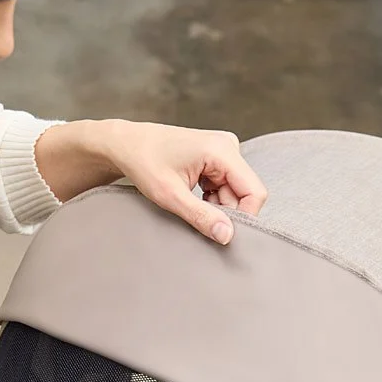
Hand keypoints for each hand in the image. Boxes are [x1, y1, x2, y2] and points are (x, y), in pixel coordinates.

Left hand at [35, 120, 267, 244]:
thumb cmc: (144, 163)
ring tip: (187, 205)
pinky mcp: (217, 158)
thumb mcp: (170, 196)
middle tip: (196, 219)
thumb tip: (227, 236)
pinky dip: (211, 199)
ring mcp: (224, 151)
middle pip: (244, 193)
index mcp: (222, 150)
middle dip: (225, 212)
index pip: (254, 192)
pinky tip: (191, 198)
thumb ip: (201, 216)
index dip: (243, 216)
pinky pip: (225, 186)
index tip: (220, 232)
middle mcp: (229, 146)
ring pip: (234, 192)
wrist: (128, 145)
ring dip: (216, 206)